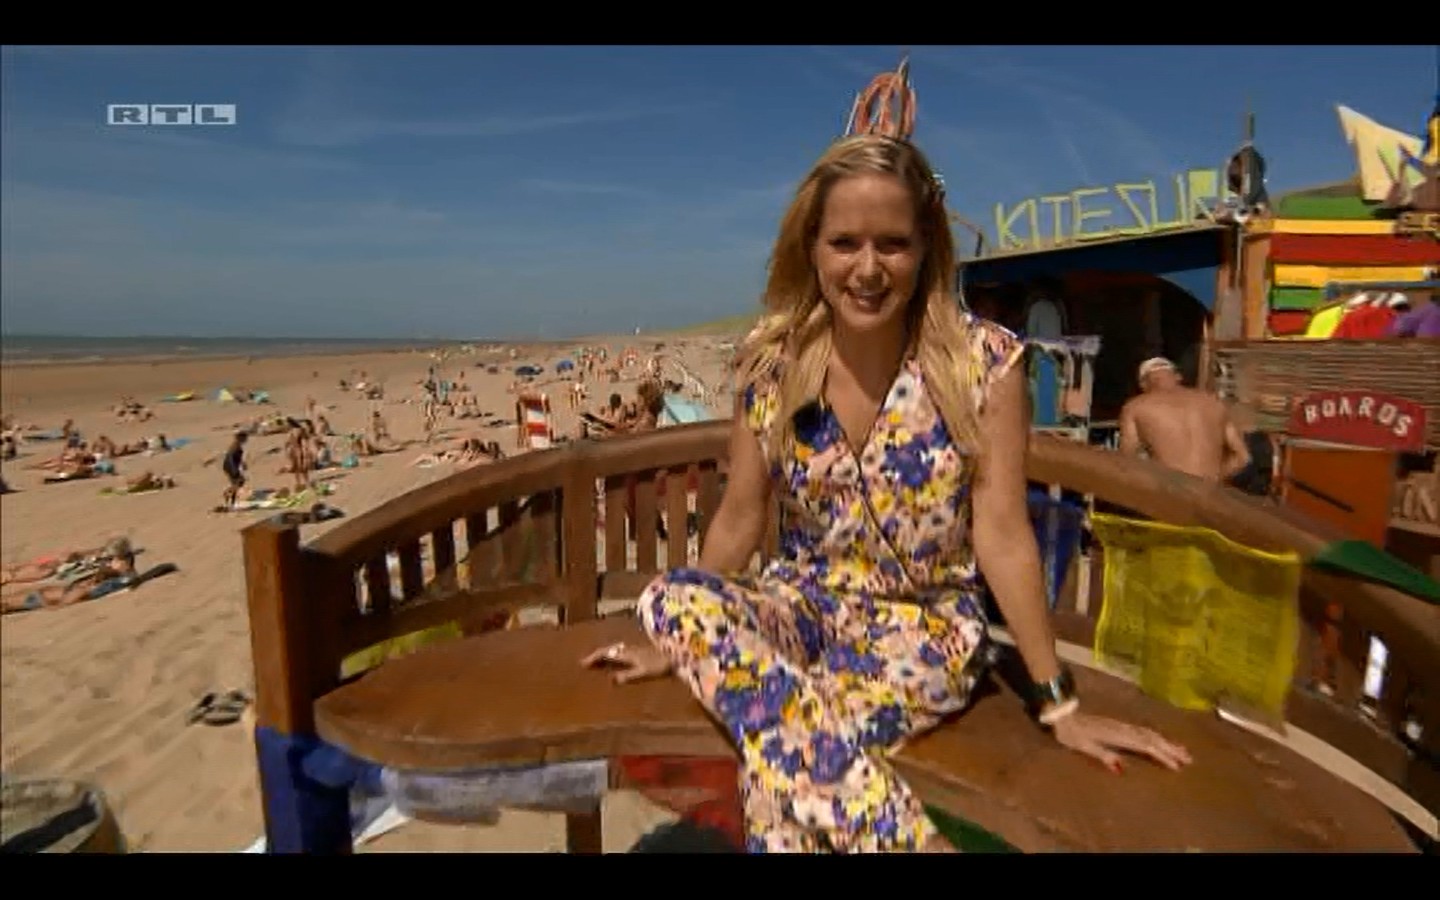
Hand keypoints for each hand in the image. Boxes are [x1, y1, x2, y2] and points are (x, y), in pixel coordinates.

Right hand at [580, 640, 672, 684]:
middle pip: (608, 651)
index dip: (593, 658)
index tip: (582, 664)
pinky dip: (614, 657)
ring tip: (597, 663)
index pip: (605, 653)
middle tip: (586, 664)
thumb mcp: (643, 673)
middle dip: (596, 657)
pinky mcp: (641, 652)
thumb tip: (611, 680)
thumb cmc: (660, 666)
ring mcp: (635, 650)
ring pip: (615, 651)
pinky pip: (622, 653)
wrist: (677, 657)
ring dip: (605, 656)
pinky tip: (616, 662)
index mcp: (627, 654)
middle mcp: (629, 650)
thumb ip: (628, 676)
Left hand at [1049, 710, 1191, 773]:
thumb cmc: (1071, 734)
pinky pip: (1143, 731)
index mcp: (1118, 735)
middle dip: (1171, 749)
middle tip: (1189, 760)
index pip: (1145, 746)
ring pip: (1150, 734)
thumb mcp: (1084, 746)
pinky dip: (1156, 737)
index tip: (1177, 766)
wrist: (1063, 715)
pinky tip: (1161, 741)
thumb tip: (1121, 769)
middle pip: (1152, 739)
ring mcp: (1123, 726)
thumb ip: (1102, 755)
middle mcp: (1124, 729)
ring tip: (1183, 751)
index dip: (1162, 756)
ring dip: (1167, 742)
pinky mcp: (1120, 726)